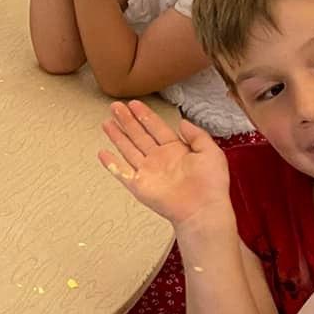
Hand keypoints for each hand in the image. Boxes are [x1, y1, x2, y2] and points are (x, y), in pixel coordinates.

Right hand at [98, 100, 233, 233]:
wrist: (202, 209)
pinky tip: (102, 153)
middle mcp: (159, 159)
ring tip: (106, 122)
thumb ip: (197, 135)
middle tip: (115, 106)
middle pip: (138, 135)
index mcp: (175, 150)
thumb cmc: (210, 184)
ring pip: (128, 149)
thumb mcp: (211, 152)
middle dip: (126, 120)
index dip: (145, 115)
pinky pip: (121, 172)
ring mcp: (147, 172)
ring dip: (117, 136)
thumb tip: (182, 122)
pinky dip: (110, 164)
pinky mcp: (138, 185)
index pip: (156, 128)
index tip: (134, 103)